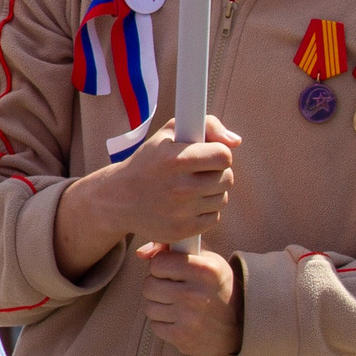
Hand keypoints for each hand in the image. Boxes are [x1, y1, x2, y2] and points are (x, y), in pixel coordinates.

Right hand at [71, 117, 241, 249]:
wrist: (118, 199)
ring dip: (212, 192)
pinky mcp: (182, 230)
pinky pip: (214, 218)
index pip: (224, 156)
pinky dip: (205, 210)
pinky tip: (188, 204)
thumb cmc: (149, 162)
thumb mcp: (169, 133)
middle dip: (217, 173)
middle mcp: (179, 187)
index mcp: (175, 159)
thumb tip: (236, 141)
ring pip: (222, 199)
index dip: (219, 153)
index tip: (207, 154)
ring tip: (191, 187)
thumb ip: (206, 125)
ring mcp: (181, 212)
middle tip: (200, 171)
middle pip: (227, 178)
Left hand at [135, 242, 240, 355]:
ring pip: (149, 307)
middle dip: (156, 285)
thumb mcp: (206, 259)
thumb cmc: (217, 286)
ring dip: (158, 305)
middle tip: (171, 287)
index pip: (158, 263)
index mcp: (205, 270)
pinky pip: (155, 326)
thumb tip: (140, 252)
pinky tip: (179, 319)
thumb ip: (173, 247)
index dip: (160, 265)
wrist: (241, 325)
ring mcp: (189, 318)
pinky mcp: (183, 337)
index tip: (170, 270)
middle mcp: (197, 294)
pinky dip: (163, 323)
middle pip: (149, 285)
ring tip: (176, 303)